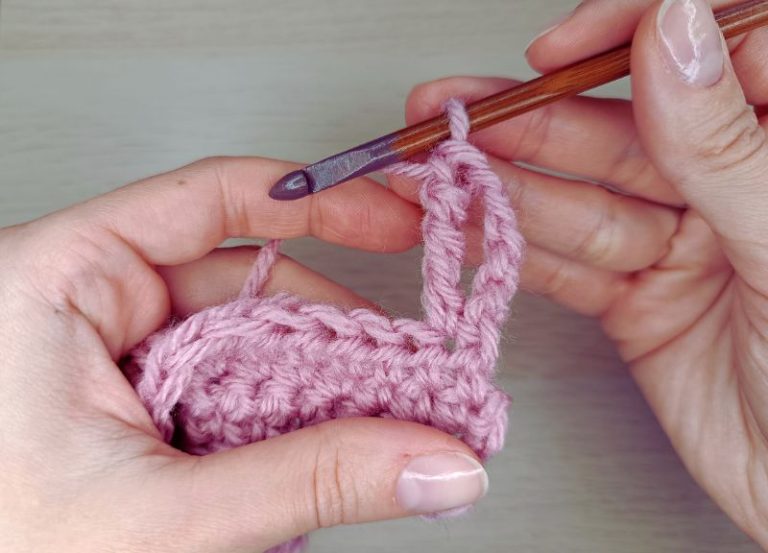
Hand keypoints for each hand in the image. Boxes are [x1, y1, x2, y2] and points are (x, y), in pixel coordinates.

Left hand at [0, 157, 489, 552]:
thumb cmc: (4, 552)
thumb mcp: (160, 515)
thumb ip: (306, 482)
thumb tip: (426, 461)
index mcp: (55, 283)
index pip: (207, 203)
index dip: (316, 201)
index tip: (392, 217)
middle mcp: (83, 307)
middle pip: (241, 278)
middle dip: (331, 322)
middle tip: (405, 356)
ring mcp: (110, 357)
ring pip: (239, 339)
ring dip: (311, 375)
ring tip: (381, 409)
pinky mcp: (132, 404)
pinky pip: (223, 384)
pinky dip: (277, 410)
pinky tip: (322, 437)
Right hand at [393, 0, 767, 546]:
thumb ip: (723, 145)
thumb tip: (673, 35)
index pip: (716, 48)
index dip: (632, 32)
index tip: (566, 46)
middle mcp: (733, 186)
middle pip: (622, 126)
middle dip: (531, 121)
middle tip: (459, 114)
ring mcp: (680, 243)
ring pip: (579, 198)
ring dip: (503, 184)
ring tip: (440, 169)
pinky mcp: (637, 298)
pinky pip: (566, 263)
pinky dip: (513, 248)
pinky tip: (469, 223)